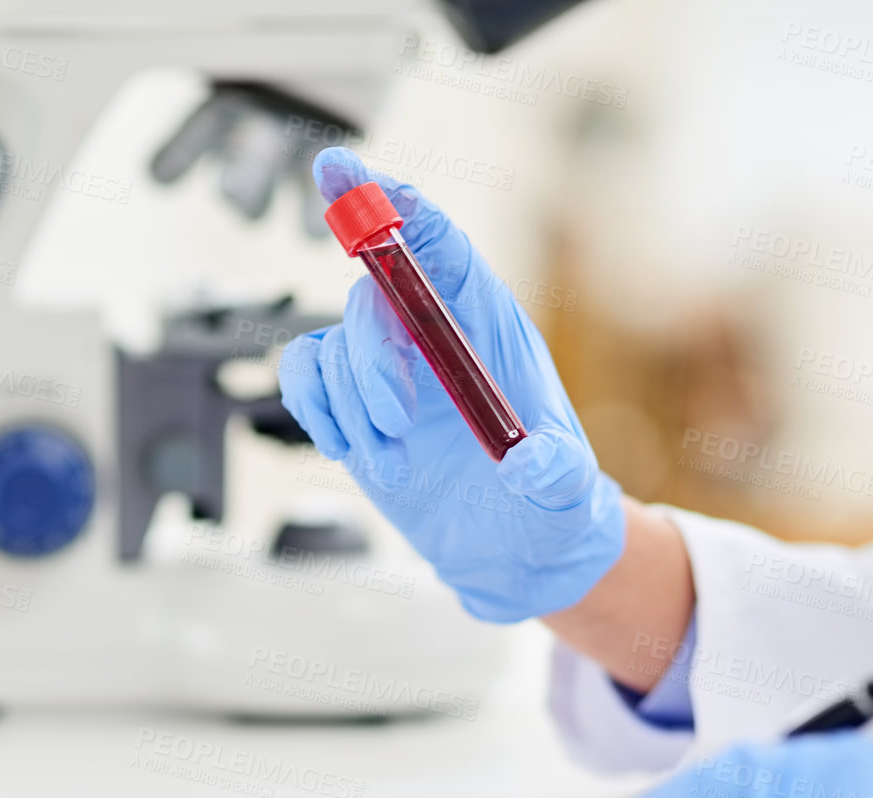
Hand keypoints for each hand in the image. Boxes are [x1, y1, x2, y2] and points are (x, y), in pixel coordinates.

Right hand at [278, 147, 624, 622]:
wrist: (518, 549)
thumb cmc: (552, 504)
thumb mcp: (566, 489)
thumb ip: (553, 473)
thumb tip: (527, 464)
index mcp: (488, 324)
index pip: (435, 242)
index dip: (389, 203)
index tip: (341, 172)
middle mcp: (433, 333)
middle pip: (373, 296)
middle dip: (371, 360)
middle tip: (395, 423)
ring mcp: (390, 368)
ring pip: (332, 346)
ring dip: (351, 410)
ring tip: (393, 466)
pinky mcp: (356, 405)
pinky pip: (307, 378)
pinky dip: (318, 413)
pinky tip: (353, 453)